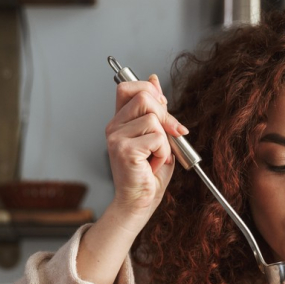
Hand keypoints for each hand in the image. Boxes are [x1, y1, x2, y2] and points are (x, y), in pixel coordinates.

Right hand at [105, 73, 188, 226]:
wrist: (138, 203)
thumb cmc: (148, 175)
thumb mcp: (158, 136)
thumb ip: (156, 110)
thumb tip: (154, 80)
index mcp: (119, 121)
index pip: (127, 87)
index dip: (149, 91)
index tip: (162, 108)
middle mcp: (114, 127)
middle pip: (144, 97)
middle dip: (165, 115)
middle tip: (170, 136)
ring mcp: (116, 138)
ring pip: (153, 119)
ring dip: (165, 141)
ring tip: (156, 156)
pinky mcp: (124, 150)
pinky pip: (157, 138)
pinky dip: (163, 153)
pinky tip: (153, 164)